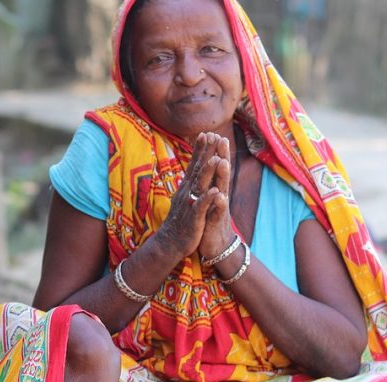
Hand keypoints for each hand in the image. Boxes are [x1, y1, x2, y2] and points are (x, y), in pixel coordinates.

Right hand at [156, 132, 223, 259]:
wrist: (170, 243)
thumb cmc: (181, 219)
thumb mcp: (185, 197)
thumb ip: (190, 182)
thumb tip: (193, 168)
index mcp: (187, 187)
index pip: (195, 165)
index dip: (200, 149)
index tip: (206, 133)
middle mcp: (187, 192)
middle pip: (198, 169)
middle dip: (206, 153)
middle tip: (213, 136)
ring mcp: (190, 204)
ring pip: (200, 185)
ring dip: (208, 172)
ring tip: (216, 159)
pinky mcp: (194, 219)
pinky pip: (201, 207)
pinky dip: (208, 199)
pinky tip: (216, 191)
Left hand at [198, 134, 236, 258]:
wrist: (216, 245)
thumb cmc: (209, 219)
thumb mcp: (206, 198)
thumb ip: (207, 182)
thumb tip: (204, 165)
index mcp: (213, 188)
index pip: (213, 166)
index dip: (211, 151)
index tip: (209, 133)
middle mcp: (219, 194)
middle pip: (221, 172)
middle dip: (221, 156)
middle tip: (222, 139)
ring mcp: (219, 207)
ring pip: (222, 188)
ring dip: (223, 176)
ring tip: (222, 162)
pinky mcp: (216, 221)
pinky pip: (218, 211)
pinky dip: (219, 203)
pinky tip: (220, 196)